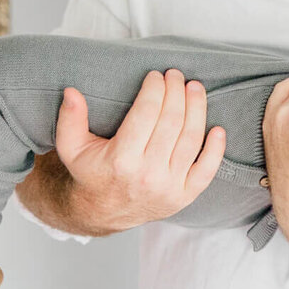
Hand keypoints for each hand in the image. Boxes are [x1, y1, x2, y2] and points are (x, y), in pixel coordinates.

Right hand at [53, 69, 226, 229]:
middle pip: (172, 122)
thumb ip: (69, 119)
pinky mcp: (185, 196)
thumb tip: (72, 92)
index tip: (156, 76)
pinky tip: (218, 128)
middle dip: (176, 92)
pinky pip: (207, 170)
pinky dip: (216, 149)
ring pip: (191, 139)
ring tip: (195, 89)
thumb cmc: (92, 173)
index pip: (146, 114)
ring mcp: (169, 187)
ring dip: (197, 109)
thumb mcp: (71, 148)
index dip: (155, 89)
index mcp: (121, 160)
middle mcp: (148, 174)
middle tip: (176, 76)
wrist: (104, 212)